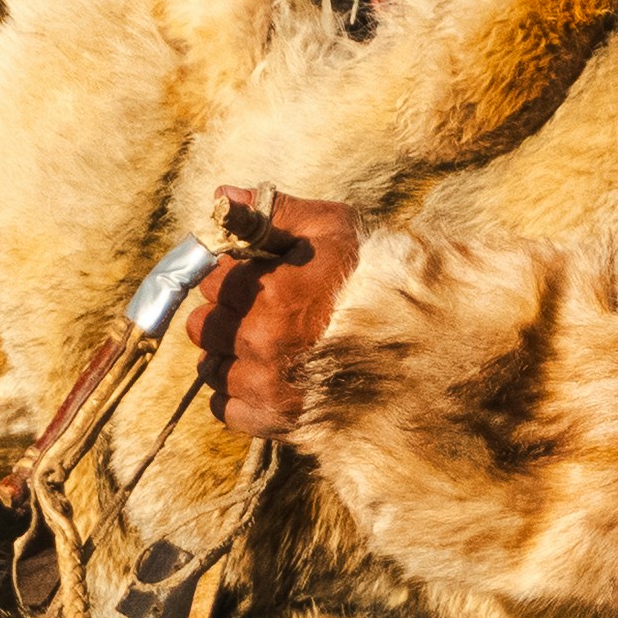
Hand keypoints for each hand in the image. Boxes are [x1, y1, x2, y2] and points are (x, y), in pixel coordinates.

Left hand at [190, 194, 363, 437]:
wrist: (414, 335)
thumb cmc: (369, 274)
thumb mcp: (326, 226)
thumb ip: (269, 212)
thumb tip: (219, 197)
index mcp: (269, 293)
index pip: (210, 280)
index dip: (230, 273)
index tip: (255, 276)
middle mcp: (263, 343)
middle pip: (203, 327)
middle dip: (223, 314)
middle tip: (257, 310)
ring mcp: (269, 386)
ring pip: (212, 369)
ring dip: (227, 355)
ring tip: (264, 345)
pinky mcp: (278, 420)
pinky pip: (228, 410)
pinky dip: (236, 396)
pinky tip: (263, 377)